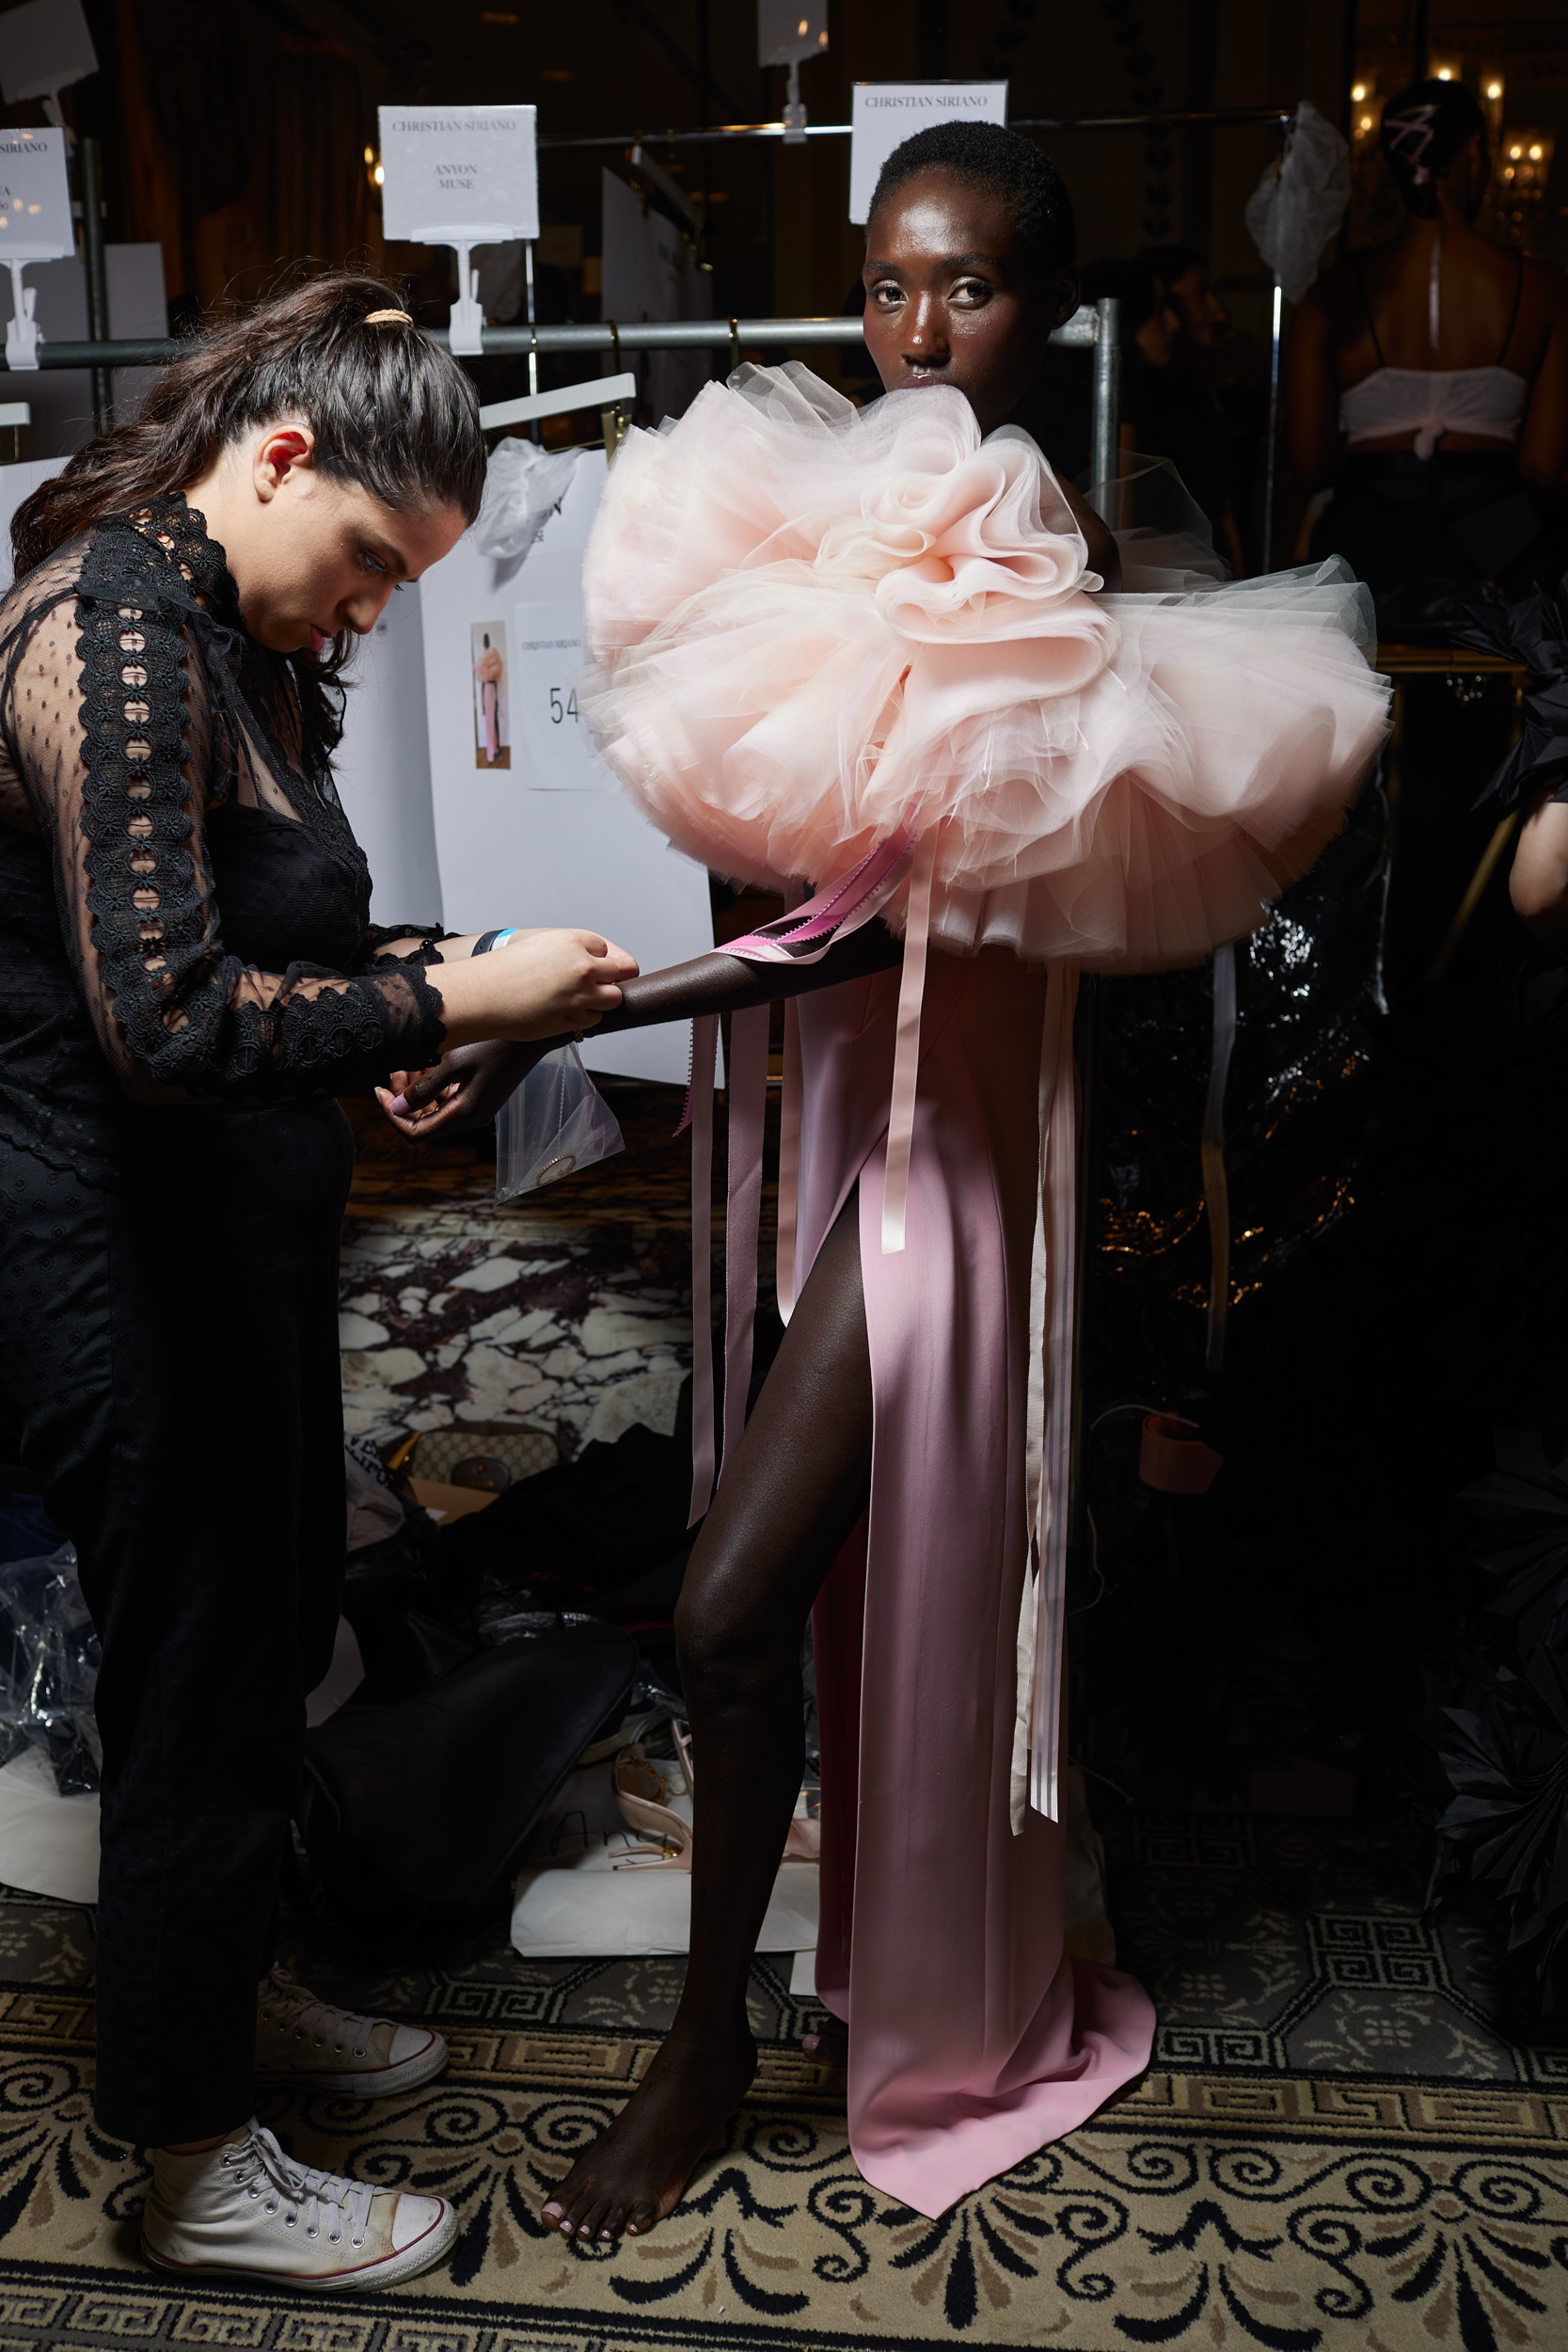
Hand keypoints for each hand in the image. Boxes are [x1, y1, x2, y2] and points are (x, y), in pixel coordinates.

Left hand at [376, 1040, 550, 1136]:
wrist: (532, 1035)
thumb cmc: (496, 1043)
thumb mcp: (455, 1062)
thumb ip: (424, 1087)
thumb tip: (397, 1108)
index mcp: (463, 1114)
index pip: (416, 1132)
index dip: (393, 1116)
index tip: (378, 1091)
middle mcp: (470, 1118)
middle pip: (423, 1122)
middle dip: (403, 1100)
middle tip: (392, 1071)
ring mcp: (476, 1109)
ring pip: (434, 1110)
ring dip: (416, 1092)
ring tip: (406, 1064)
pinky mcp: (479, 1098)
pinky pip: (447, 1100)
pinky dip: (432, 1087)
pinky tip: (427, 1064)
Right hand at [432, 927, 638, 1049]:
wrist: (483, 995)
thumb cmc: (503, 969)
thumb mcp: (538, 941)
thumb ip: (571, 947)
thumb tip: (599, 958)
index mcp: (573, 941)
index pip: (609, 949)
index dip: (604, 958)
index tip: (601, 964)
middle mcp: (582, 967)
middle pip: (624, 971)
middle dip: (613, 977)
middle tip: (600, 982)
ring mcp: (581, 996)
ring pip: (614, 998)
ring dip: (603, 998)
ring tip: (580, 998)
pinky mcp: (574, 1019)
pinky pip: (595, 1019)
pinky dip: (586, 1016)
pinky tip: (566, 1010)